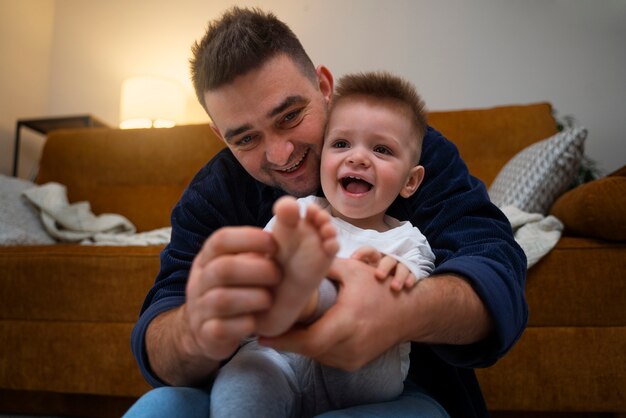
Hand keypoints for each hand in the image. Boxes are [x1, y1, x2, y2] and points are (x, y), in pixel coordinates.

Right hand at [147, 226, 280, 384]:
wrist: (204, 330)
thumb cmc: (233, 289)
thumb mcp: (238, 265)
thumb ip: (257, 248)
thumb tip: (290, 214)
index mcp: (208, 257)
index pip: (221, 240)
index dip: (249, 239)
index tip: (274, 244)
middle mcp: (200, 280)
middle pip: (223, 269)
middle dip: (256, 270)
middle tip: (277, 275)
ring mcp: (200, 308)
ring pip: (222, 300)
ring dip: (253, 298)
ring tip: (268, 299)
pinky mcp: (206, 334)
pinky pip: (221, 328)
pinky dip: (243, 325)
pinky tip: (255, 322)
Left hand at [259, 257, 408, 370]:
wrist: (410, 313)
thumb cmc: (381, 288)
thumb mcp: (353, 271)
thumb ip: (323, 267)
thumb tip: (295, 262)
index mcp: (347, 323)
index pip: (308, 341)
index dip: (283, 340)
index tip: (262, 334)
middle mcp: (349, 346)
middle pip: (307, 350)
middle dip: (286, 340)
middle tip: (267, 327)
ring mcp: (352, 359)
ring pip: (315, 355)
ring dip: (299, 344)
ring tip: (282, 328)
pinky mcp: (354, 363)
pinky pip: (325, 357)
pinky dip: (314, 346)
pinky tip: (303, 333)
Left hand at [351, 246, 417, 290]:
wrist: (391, 292)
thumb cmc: (370, 283)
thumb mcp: (357, 276)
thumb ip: (345, 272)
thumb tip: (327, 270)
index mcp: (373, 259)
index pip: (369, 251)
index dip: (363, 253)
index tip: (354, 260)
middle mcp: (387, 262)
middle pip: (387, 259)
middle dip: (384, 266)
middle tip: (378, 276)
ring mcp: (400, 269)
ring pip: (401, 267)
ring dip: (398, 275)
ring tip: (395, 287)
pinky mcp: (410, 276)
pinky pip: (413, 274)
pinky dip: (411, 279)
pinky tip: (408, 286)